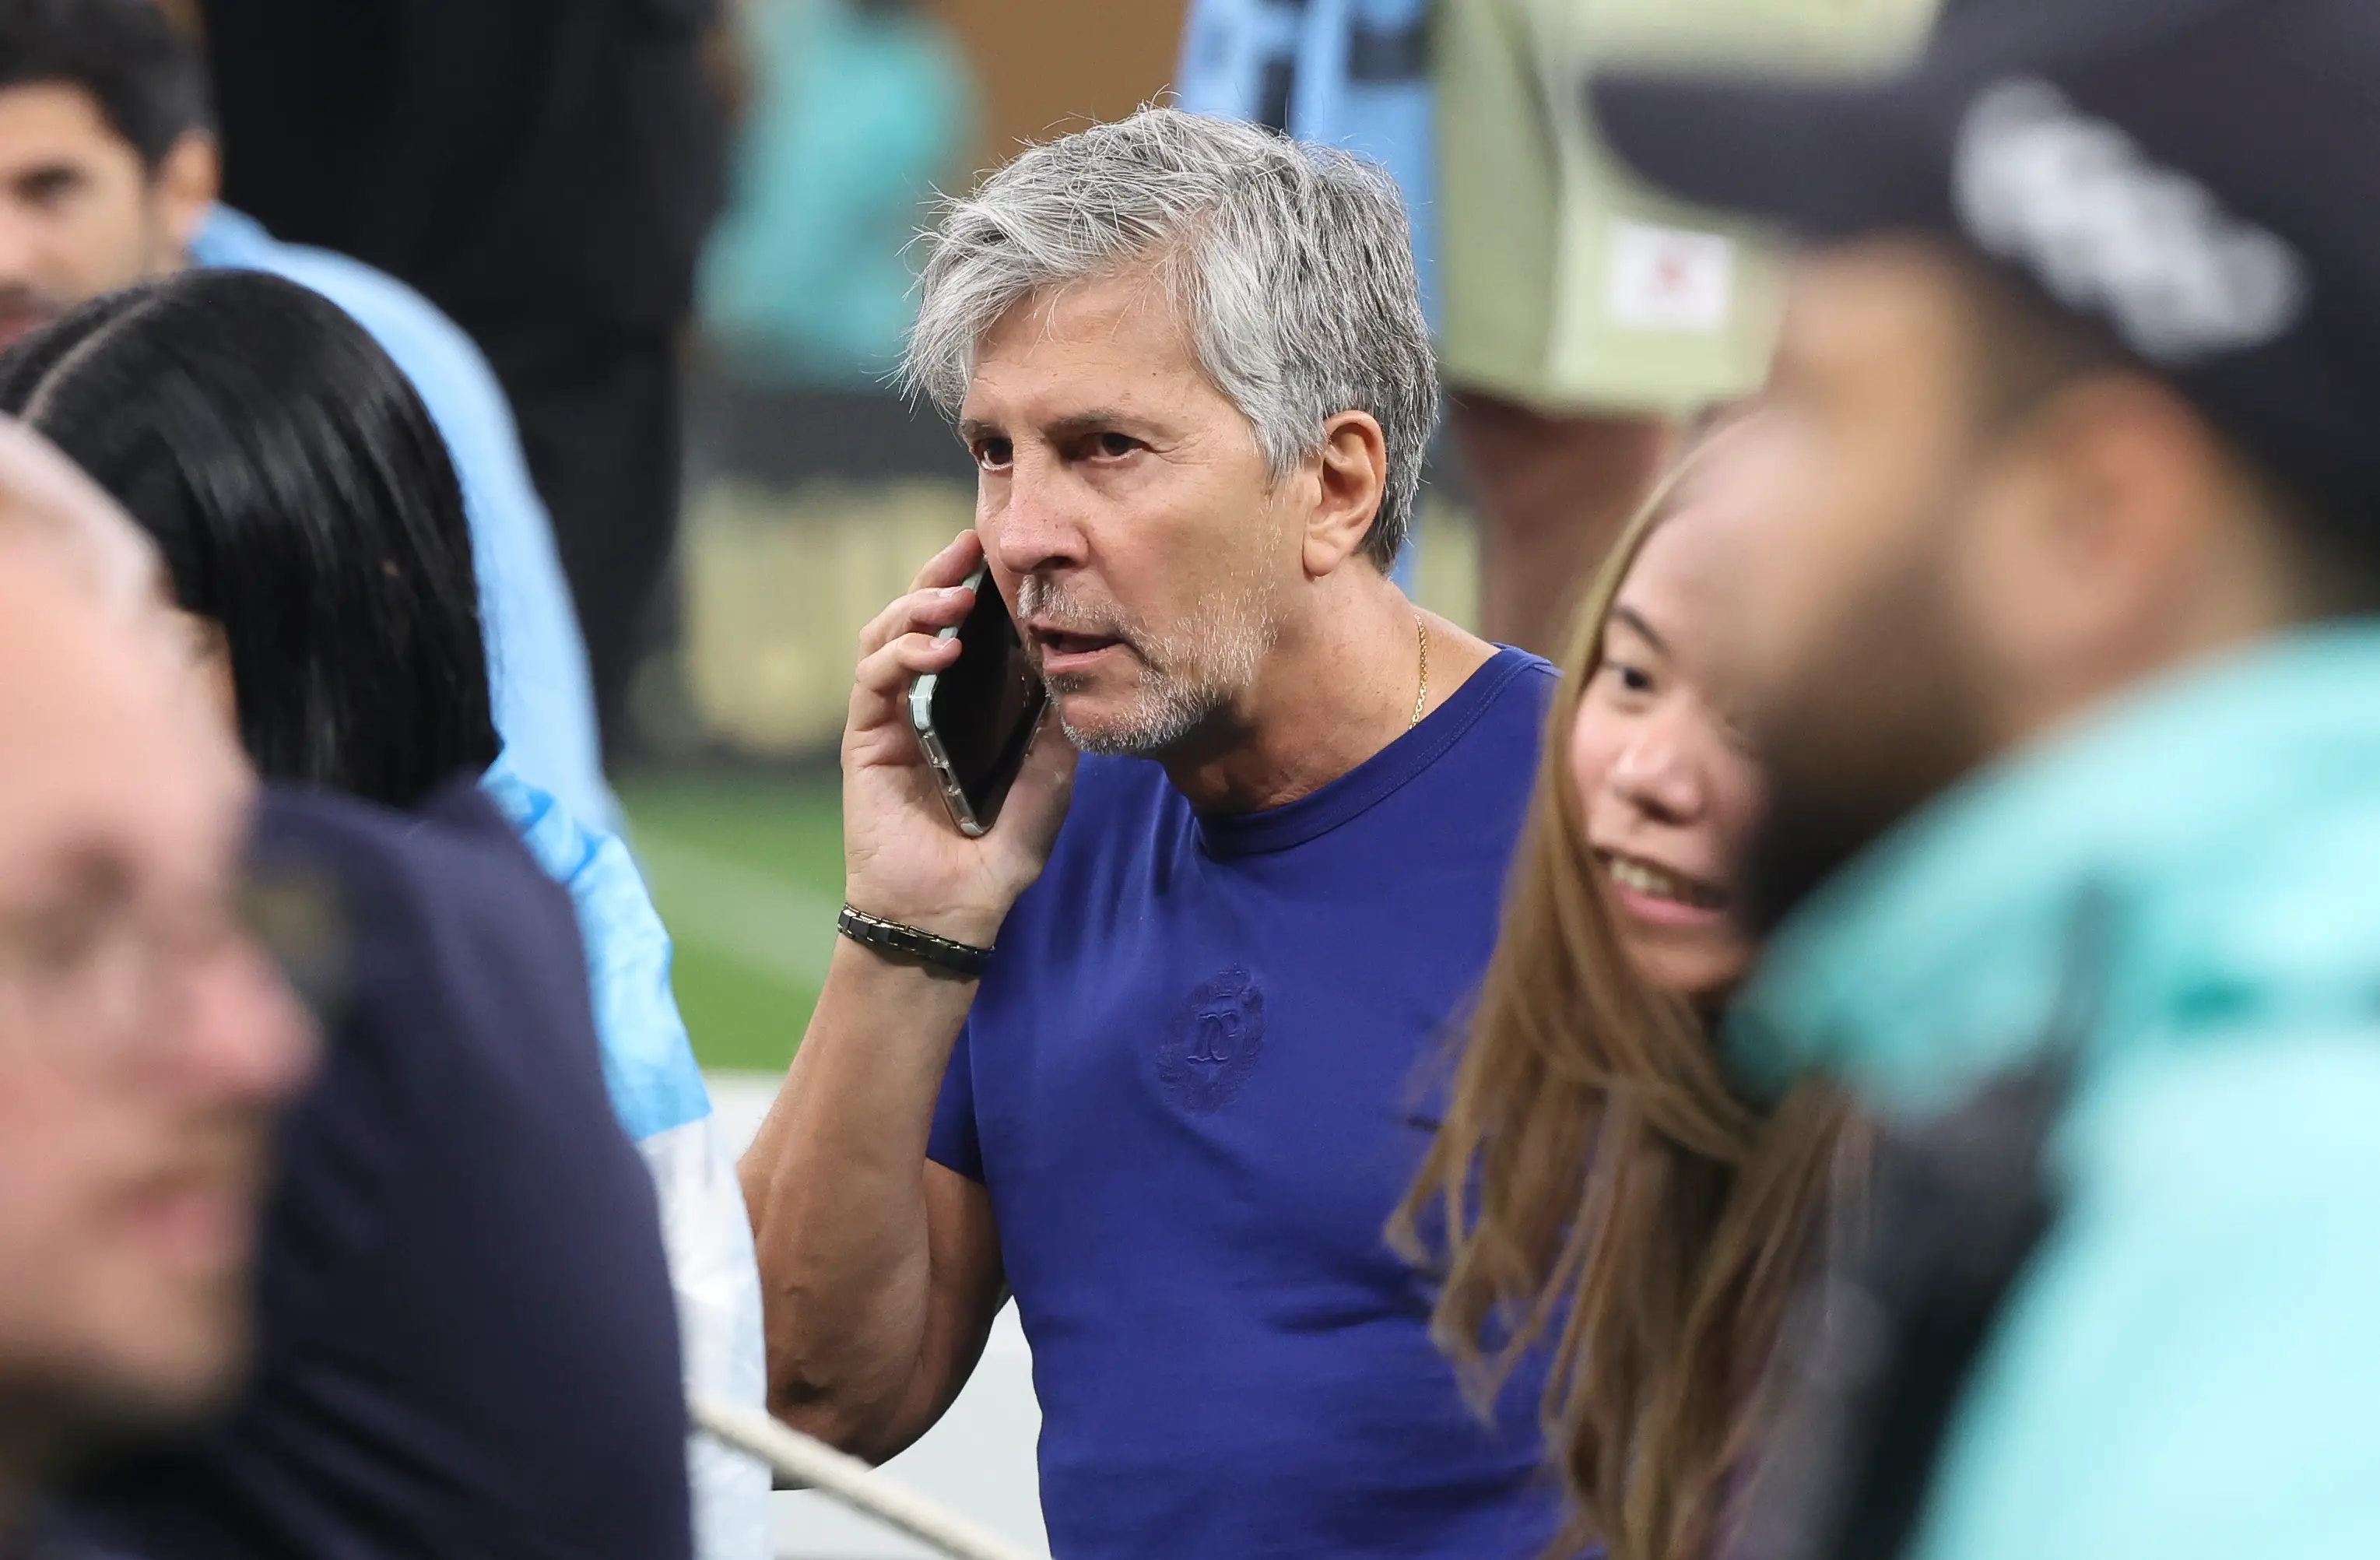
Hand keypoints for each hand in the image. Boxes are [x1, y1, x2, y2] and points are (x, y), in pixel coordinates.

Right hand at [840, 531, 1077, 947]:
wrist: (948, 915)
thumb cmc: (995, 860)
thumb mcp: (1048, 792)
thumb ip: (1056, 739)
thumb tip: (1076, 680)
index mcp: (966, 711)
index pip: (964, 634)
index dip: (974, 590)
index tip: (997, 555)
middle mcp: (924, 707)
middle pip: (918, 620)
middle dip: (939, 577)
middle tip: (968, 549)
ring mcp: (890, 720)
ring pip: (886, 637)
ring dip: (917, 607)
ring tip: (954, 599)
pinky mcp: (866, 740)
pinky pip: (873, 680)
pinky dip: (900, 653)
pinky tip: (936, 649)